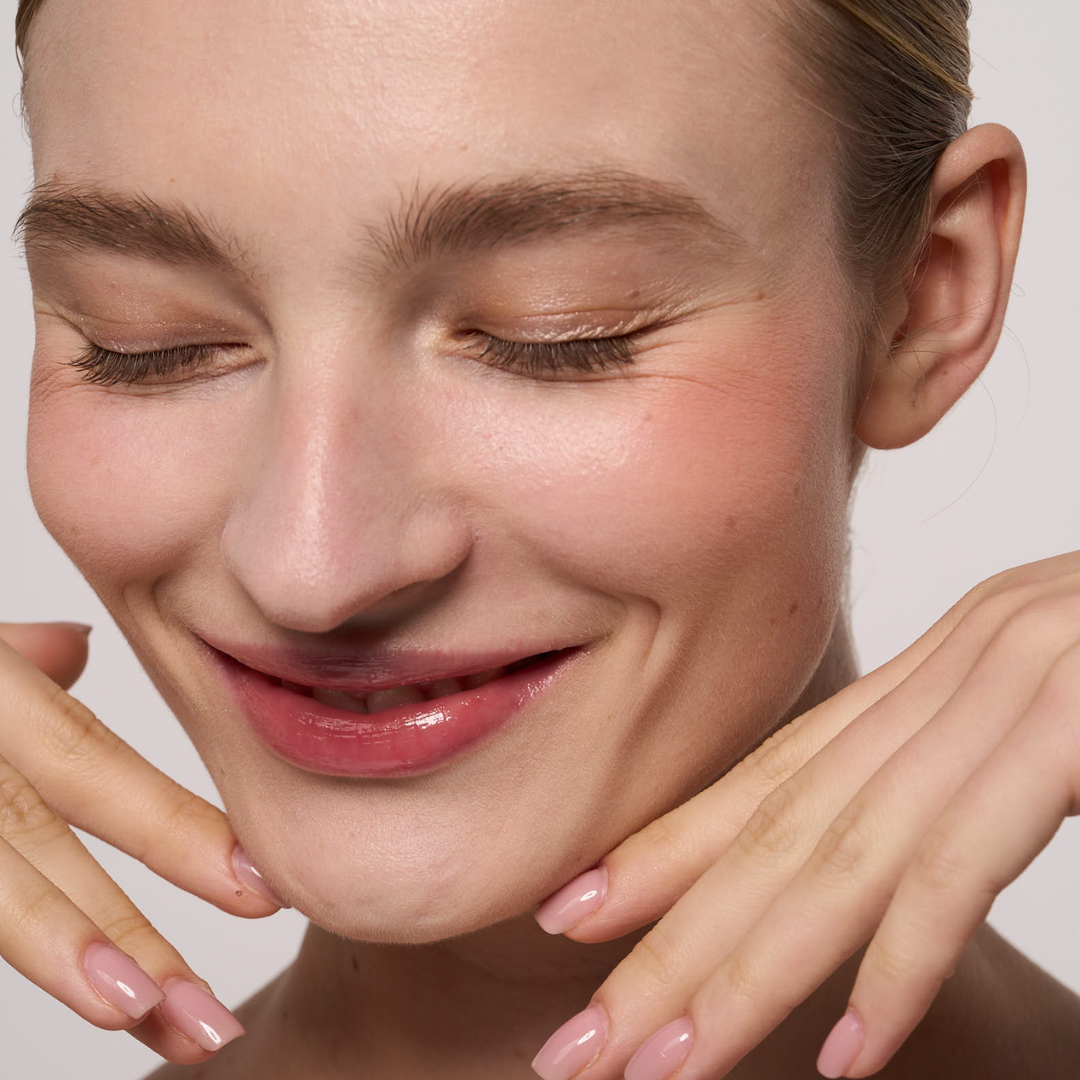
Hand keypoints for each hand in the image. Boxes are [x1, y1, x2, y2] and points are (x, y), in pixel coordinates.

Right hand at [0, 621, 283, 1062]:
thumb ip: (10, 662)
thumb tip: (75, 650)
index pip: (90, 766)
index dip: (176, 828)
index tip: (264, 887)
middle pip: (38, 846)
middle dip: (127, 935)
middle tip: (212, 1017)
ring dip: (58, 956)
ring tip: (140, 1021)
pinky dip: (6, 926)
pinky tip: (82, 1000)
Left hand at [530, 552, 1079, 1079]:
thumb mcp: (1041, 703)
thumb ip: (954, 762)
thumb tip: (879, 855)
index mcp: (940, 665)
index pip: (777, 773)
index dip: (667, 850)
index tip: (571, 915)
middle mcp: (954, 670)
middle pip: (783, 826)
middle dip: (671, 942)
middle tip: (580, 1042)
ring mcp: (1014, 690)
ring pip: (845, 856)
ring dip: (748, 976)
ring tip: (660, 1070)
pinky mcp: (1079, 724)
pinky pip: (969, 859)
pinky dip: (902, 962)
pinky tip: (842, 1056)